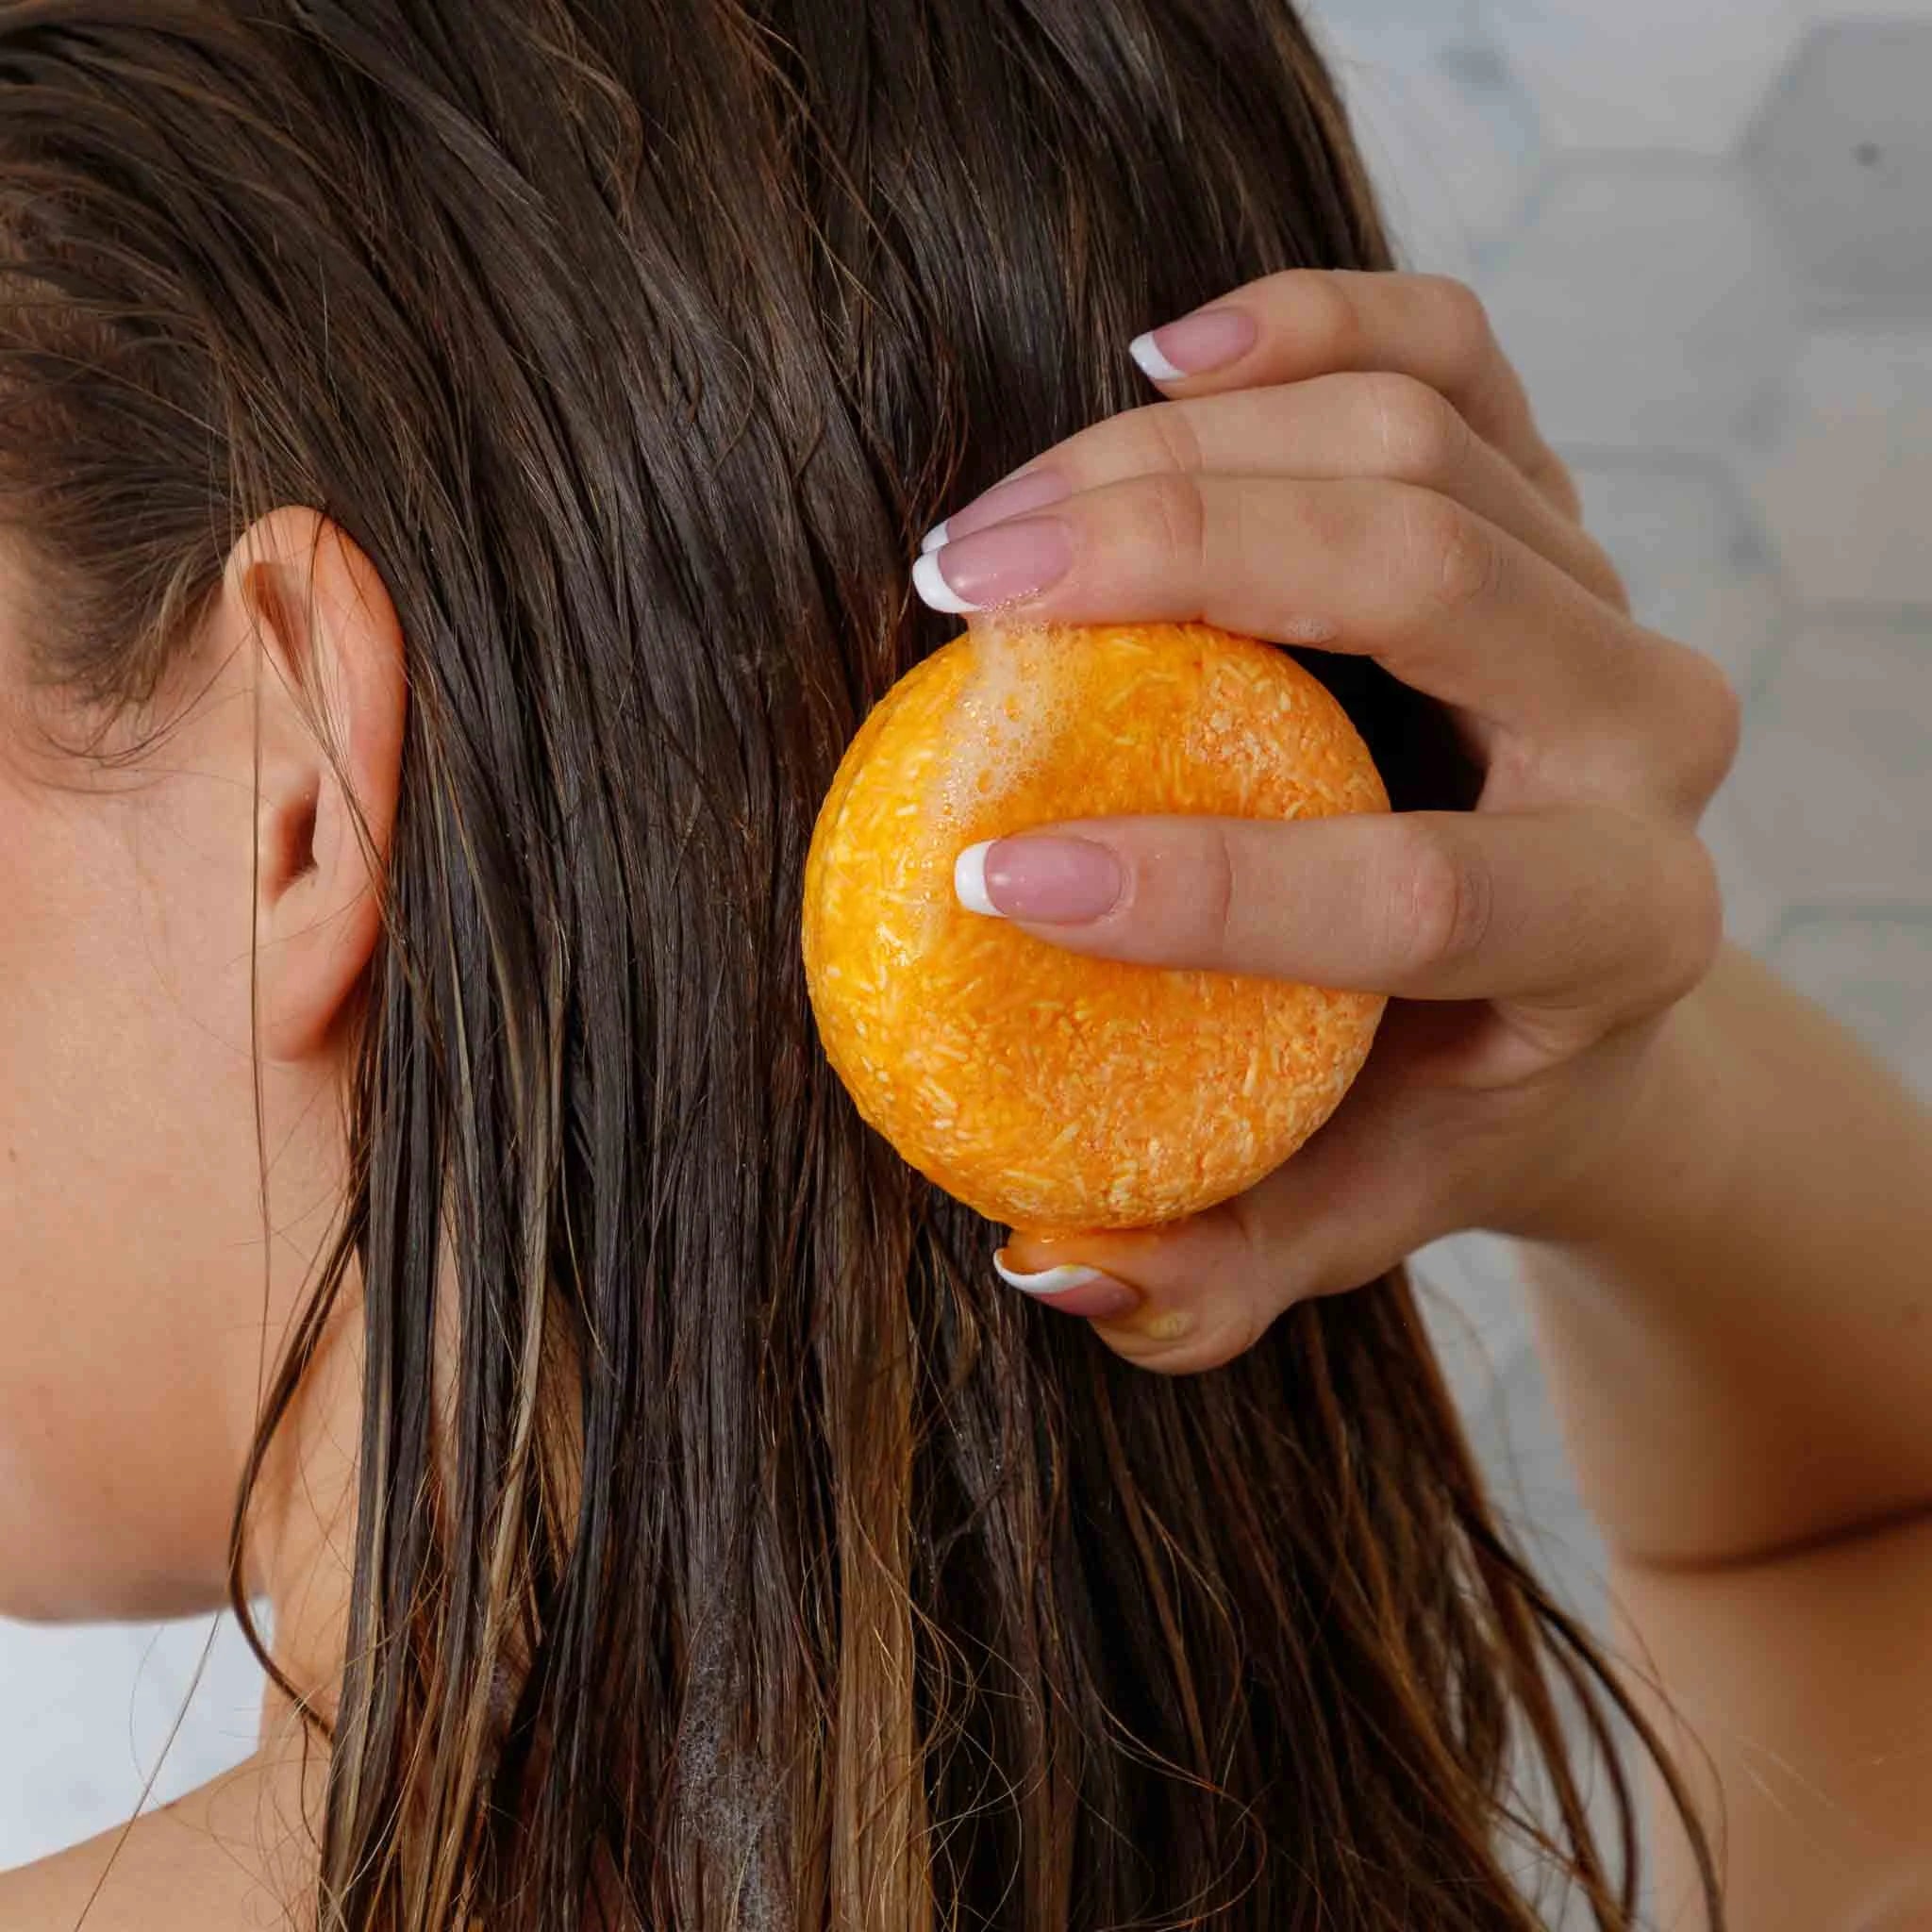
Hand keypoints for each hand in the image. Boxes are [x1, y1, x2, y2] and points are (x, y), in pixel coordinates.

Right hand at [912, 270, 1741, 1374]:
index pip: (1413, 887)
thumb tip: (1047, 1256)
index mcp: (1617, 929)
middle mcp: (1650, 736)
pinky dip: (1305, 322)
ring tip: (998, 529)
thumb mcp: (1340, 1216)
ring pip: (1412, 439)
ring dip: (1176, 451)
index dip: (1194, 886)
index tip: (989, 876)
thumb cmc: (1423, 1099)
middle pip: (1421, 572)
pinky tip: (1164, 358)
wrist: (1560, 977)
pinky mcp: (1551, 499)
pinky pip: (1446, 354)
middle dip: (1165, 559)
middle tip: (962, 594)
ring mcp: (1604, 591)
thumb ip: (1213, 1278)